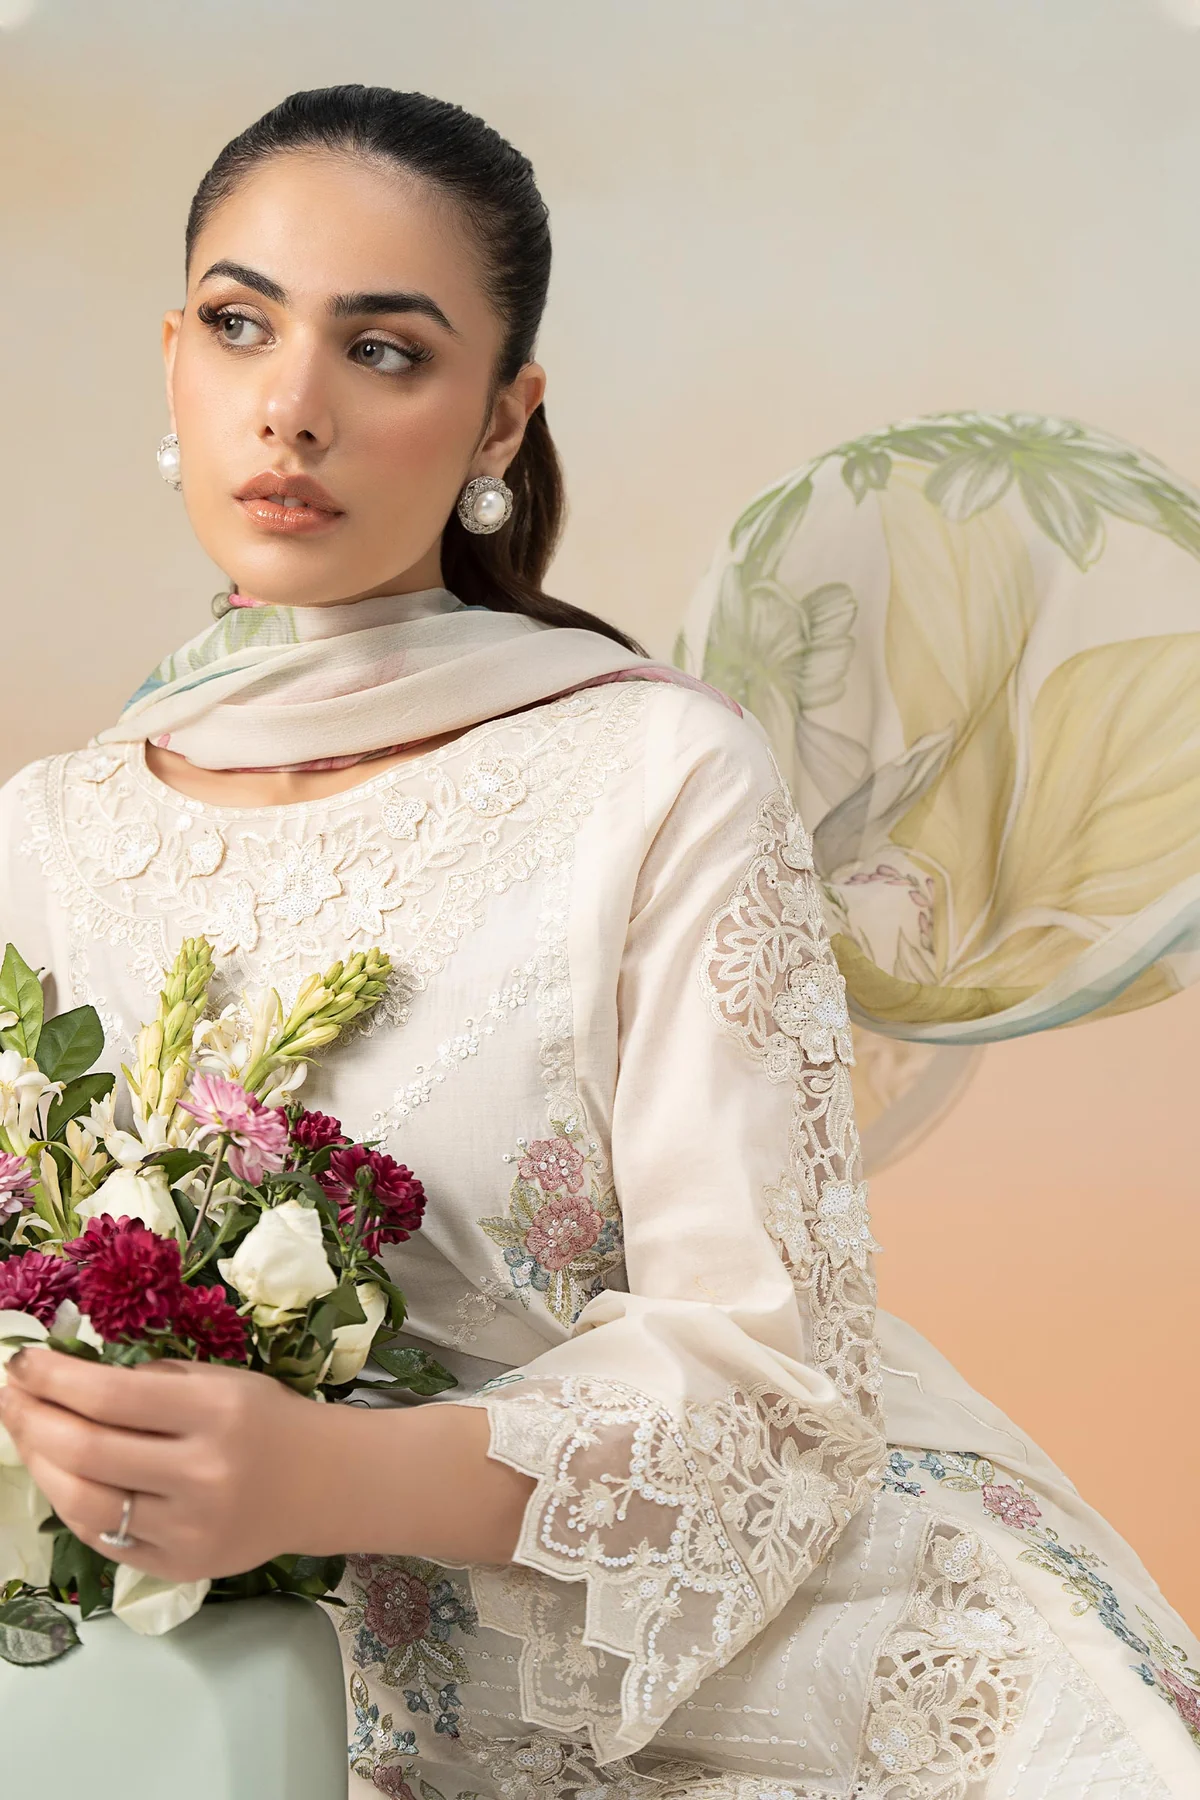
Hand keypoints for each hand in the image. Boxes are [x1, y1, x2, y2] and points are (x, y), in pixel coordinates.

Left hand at [0, 1349, 325, 1581]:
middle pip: (87, 1450)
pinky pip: (104, 1538)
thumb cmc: (265, 1418)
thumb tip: (66, 1377)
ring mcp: (188, 1528)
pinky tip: (60, 1476)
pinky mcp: (179, 1566)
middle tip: (9, 1395)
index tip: (20, 1362)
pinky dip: (72, 1504)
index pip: (111, 1395)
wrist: (322, 1484)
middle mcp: (202, 1473)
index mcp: (216, 1410)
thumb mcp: (219, 1380)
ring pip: (84, 1504)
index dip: (53, 1378)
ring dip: (40, 1465)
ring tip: (26, 1435)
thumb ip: (147, 1382)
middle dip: (32, 1419)